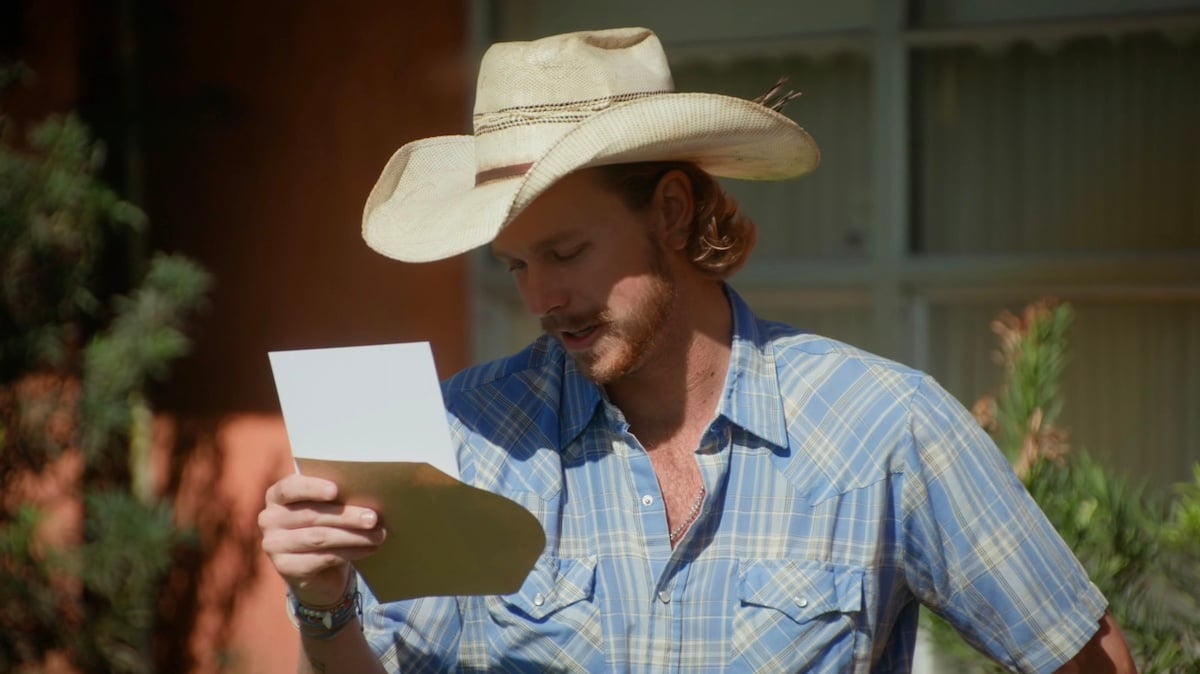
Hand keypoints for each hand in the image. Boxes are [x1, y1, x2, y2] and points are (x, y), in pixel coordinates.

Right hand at [259, 474, 385, 605]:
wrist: (318, 571)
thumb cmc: (325, 526)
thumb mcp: (327, 508)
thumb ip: (335, 497)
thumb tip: (368, 491)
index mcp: (277, 496)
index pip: (290, 488)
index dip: (312, 488)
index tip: (335, 490)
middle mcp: (269, 519)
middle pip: (312, 515)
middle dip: (347, 516)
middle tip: (373, 518)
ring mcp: (274, 545)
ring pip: (319, 538)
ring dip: (353, 536)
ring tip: (378, 535)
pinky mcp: (285, 568)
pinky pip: (322, 558)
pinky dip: (350, 552)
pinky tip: (369, 549)